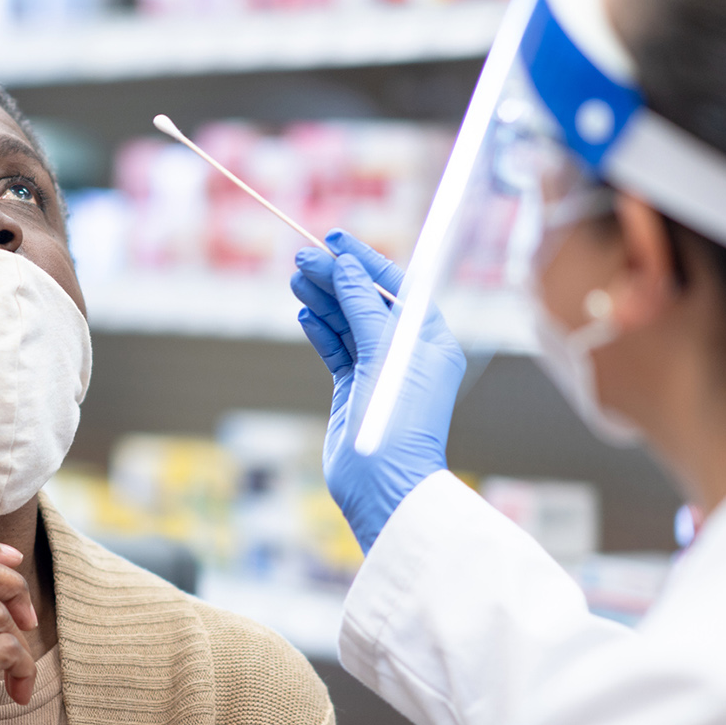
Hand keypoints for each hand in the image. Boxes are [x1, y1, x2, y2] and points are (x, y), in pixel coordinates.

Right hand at [291, 230, 465, 552]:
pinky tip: (305, 313)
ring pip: (347, 324)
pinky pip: (336, 350)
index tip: (335, 239)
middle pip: (367, 302)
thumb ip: (363, 307)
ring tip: (296, 278)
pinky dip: (321, 331)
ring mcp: (379, 371)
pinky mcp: (354, 390)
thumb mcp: (382, 354)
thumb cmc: (397, 420)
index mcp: (429, 340)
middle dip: (337, 278)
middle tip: (302, 257)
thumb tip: (347, 268)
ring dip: (324, 300)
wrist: (383, 484)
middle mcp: (406, 352)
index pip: (397, 287)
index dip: (366, 260)